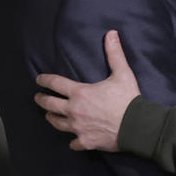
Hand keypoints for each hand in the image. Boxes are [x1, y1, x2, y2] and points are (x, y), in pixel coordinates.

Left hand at [34, 30, 139, 151]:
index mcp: (80, 93)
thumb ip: (114, 53)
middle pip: (50, 105)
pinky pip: (73, 142)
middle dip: (42, 100)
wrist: (137, 126)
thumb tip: (111, 33)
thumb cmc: (128, 99)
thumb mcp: (122, 73)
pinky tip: (73, 139)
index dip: (45, 80)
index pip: (56, 84)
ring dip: (52, 118)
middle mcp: (74, 111)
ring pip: (57, 124)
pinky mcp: (85, 141)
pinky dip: (72, 140)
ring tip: (50, 116)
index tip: (39, 79)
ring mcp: (78, 128)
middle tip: (38, 97)